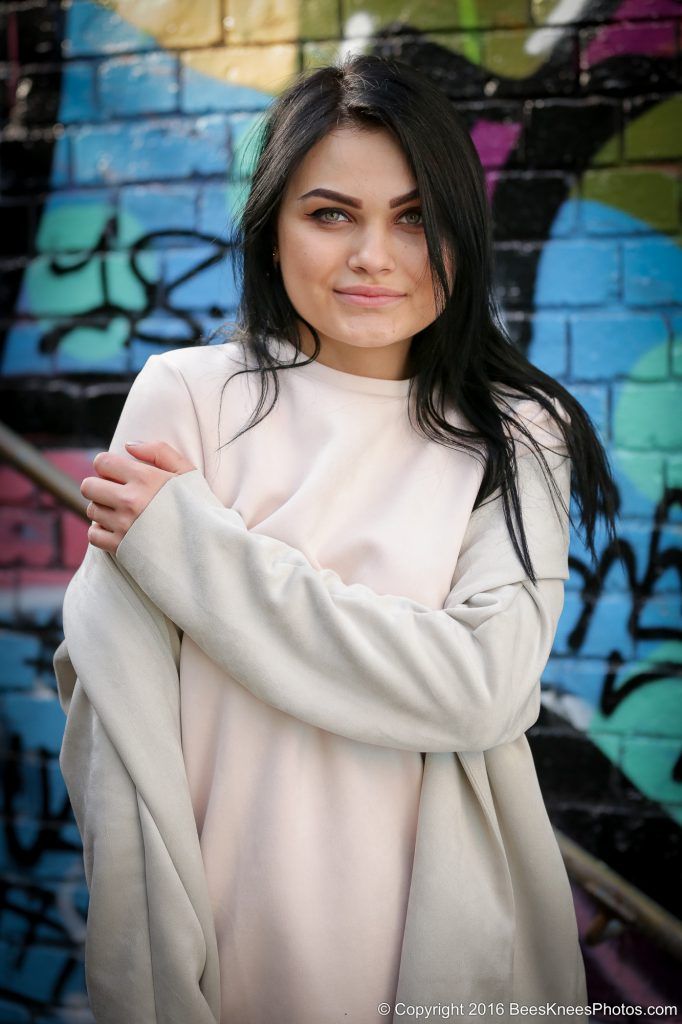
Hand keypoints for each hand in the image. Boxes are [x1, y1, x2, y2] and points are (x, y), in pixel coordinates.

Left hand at [81, 440, 196, 554]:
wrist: (208, 547)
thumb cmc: (199, 507)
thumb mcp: (187, 472)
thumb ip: (159, 451)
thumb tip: (128, 445)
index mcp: (146, 479)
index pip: (102, 462)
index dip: (107, 465)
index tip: (117, 473)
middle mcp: (130, 501)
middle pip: (89, 486)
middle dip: (99, 486)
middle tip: (115, 492)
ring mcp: (124, 526)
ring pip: (91, 510)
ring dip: (103, 509)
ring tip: (122, 512)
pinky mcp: (121, 547)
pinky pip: (94, 534)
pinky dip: (101, 531)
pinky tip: (118, 529)